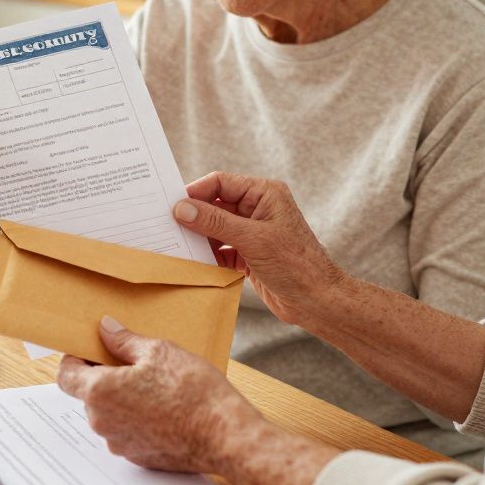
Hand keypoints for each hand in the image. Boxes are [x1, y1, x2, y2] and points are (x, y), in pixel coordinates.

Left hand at [56, 316, 263, 473]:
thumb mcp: (159, 352)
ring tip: (157, 386)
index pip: (65, 375)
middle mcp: (102, 423)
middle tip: (134, 362)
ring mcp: (119, 444)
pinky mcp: (138, 457)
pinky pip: (128, 432)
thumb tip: (106, 329)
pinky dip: (138, 419)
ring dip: (123, 399)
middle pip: (89, 394)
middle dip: (105, 377)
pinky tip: (165, 408)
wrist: (225, 436)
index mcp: (99, 393)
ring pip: (110, 414)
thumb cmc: (193, 392)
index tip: (93, 350)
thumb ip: (125, 341)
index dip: (75, 359)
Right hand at [174, 172, 345, 326]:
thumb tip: (182, 209)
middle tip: (167, 226)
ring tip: (177, 246)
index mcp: (264, 194)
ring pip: (215, 228)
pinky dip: (208, 255)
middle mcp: (257, 209)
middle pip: (214, 205)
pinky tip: (195, 262)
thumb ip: (216, 222)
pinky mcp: (248, 254)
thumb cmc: (295, 265)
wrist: (317, 301)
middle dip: (193, 217)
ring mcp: (252, 232)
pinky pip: (220, 248)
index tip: (171, 206)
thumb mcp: (252, 239)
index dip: (195, 192)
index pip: (220, 183)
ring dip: (199, 237)